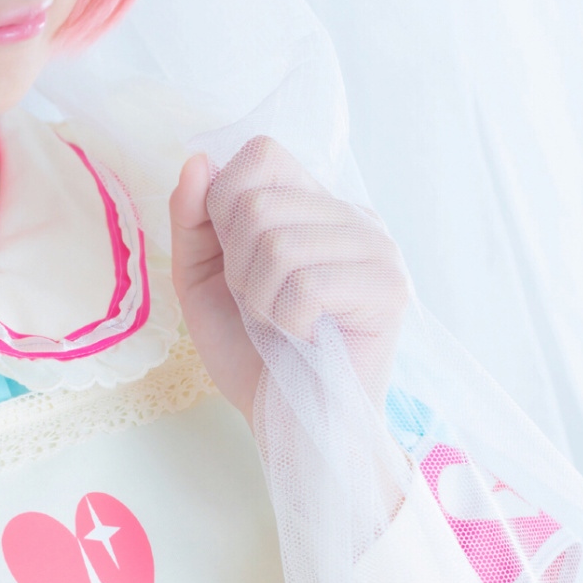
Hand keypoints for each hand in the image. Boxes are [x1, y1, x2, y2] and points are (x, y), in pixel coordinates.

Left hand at [170, 138, 409, 423]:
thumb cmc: (253, 358)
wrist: (292, 429)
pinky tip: (308, 338)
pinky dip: (288, 322)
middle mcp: (354, 217)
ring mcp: (379, 250)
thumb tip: (198, 161)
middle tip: (263, 306)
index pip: (262, 153)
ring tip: (284, 325)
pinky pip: (306, 284)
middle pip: (258, 201)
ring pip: (278, 244)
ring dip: (260, 300)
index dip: (226, 205)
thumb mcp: (202, 282)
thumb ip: (193, 221)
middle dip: (237, 267)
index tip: (235, 261)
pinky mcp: (389, 290)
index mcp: (315, 206)